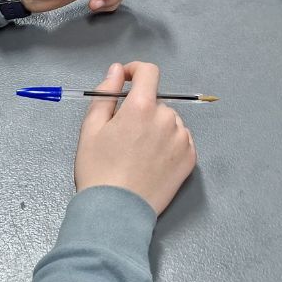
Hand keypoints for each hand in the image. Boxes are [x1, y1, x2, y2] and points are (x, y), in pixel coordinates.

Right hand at [74, 61, 196, 214]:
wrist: (116, 211)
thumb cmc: (98, 170)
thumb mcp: (91, 128)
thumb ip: (106, 93)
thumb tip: (117, 70)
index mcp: (142, 107)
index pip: (149, 72)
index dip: (136, 71)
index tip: (126, 80)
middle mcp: (167, 118)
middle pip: (156, 102)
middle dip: (141, 111)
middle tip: (124, 135)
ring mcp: (181, 139)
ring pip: (169, 122)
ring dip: (156, 128)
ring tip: (138, 153)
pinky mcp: (190, 158)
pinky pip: (180, 140)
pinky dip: (169, 144)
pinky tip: (152, 162)